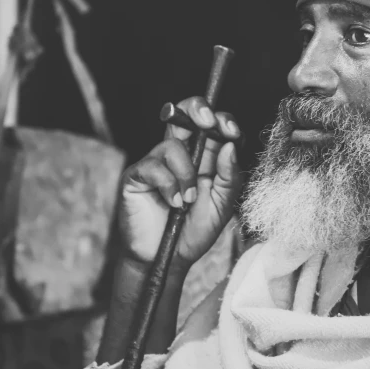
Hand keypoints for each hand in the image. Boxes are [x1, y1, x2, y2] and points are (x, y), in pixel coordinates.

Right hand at [119, 96, 241, 269]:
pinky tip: (173, 204)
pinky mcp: (137, 176)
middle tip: (208, 122)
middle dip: (198, 109)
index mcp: (203, 157)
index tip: (232, 132)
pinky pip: (154, 167)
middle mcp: (179, 155)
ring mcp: (156, 163)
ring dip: (186, 175)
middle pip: (184, 114)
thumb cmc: (195, 230)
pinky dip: (168, 186)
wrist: (169, 259)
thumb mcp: (223, 205)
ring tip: (187, 201)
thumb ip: (229, 176)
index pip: (211, 126)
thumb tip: (229, 145)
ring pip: (173, 145)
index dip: (221, 120)